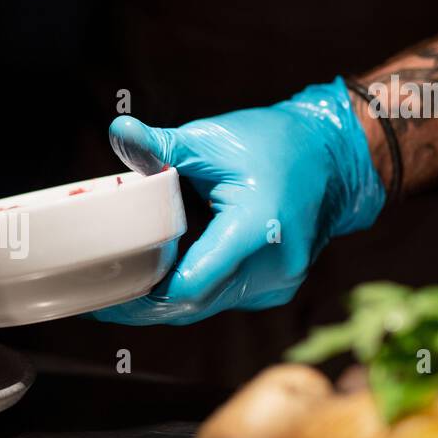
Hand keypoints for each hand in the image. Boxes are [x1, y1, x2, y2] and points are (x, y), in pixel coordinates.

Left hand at [94, 77, 384, 325]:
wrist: (336, 156)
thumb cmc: (275, 143)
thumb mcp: (213, 139)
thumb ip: (163, 146)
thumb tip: (118, 131)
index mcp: (256, 229)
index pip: (189, 284)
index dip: (144, 297)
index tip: (108, 294)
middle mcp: (273, 266)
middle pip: (194, 304)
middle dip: (146, 307)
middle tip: (101, 299)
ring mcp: (278, 282)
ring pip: (208, 307)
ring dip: (167, 302)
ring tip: (122, 291)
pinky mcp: (277, 287)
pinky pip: (224, 299)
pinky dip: (193, 292)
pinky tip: (162, 281)